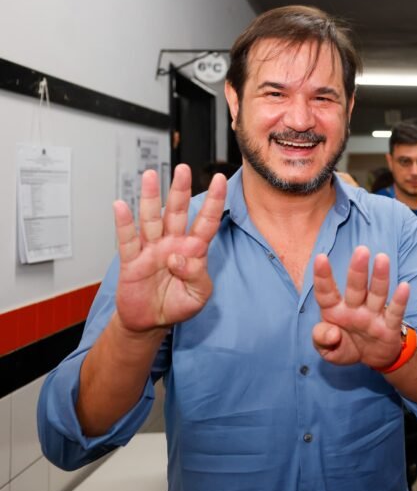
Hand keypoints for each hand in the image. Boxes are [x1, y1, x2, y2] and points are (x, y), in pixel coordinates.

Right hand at [113, 165, 225, 332]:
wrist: (150, 322)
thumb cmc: (178, 305)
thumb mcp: (198, 295)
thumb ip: (196, 275)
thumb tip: (179, 257)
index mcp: (193, 249)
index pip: (206, 221)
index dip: (214, 201)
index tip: (221, 179)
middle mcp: (172, 243)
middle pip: (177, 212)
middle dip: (181, 190)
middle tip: (184, 169)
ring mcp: (151, 249)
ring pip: (151, 218)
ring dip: (151, 197)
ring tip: (151, 175)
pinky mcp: (131, 260)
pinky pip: (127, 239)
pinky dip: (123, 223)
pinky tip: (121, 205)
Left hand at [311, 246, 409, 367]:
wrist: (372, 359)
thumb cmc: (346, 347)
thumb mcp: (328, 350)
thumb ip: (322, 340)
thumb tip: (333, 334)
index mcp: (335, 310)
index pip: (327, 292)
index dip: (323, 276)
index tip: (320, 258)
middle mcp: (355, 308)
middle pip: (356, 287)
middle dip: (357, 270)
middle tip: (361, 250)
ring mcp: (373, 315)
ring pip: (376, 294)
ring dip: (379, 278)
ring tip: (382, 259)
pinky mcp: (389, 326)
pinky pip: (395, 312)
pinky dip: (399, 300)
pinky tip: (404, 286)